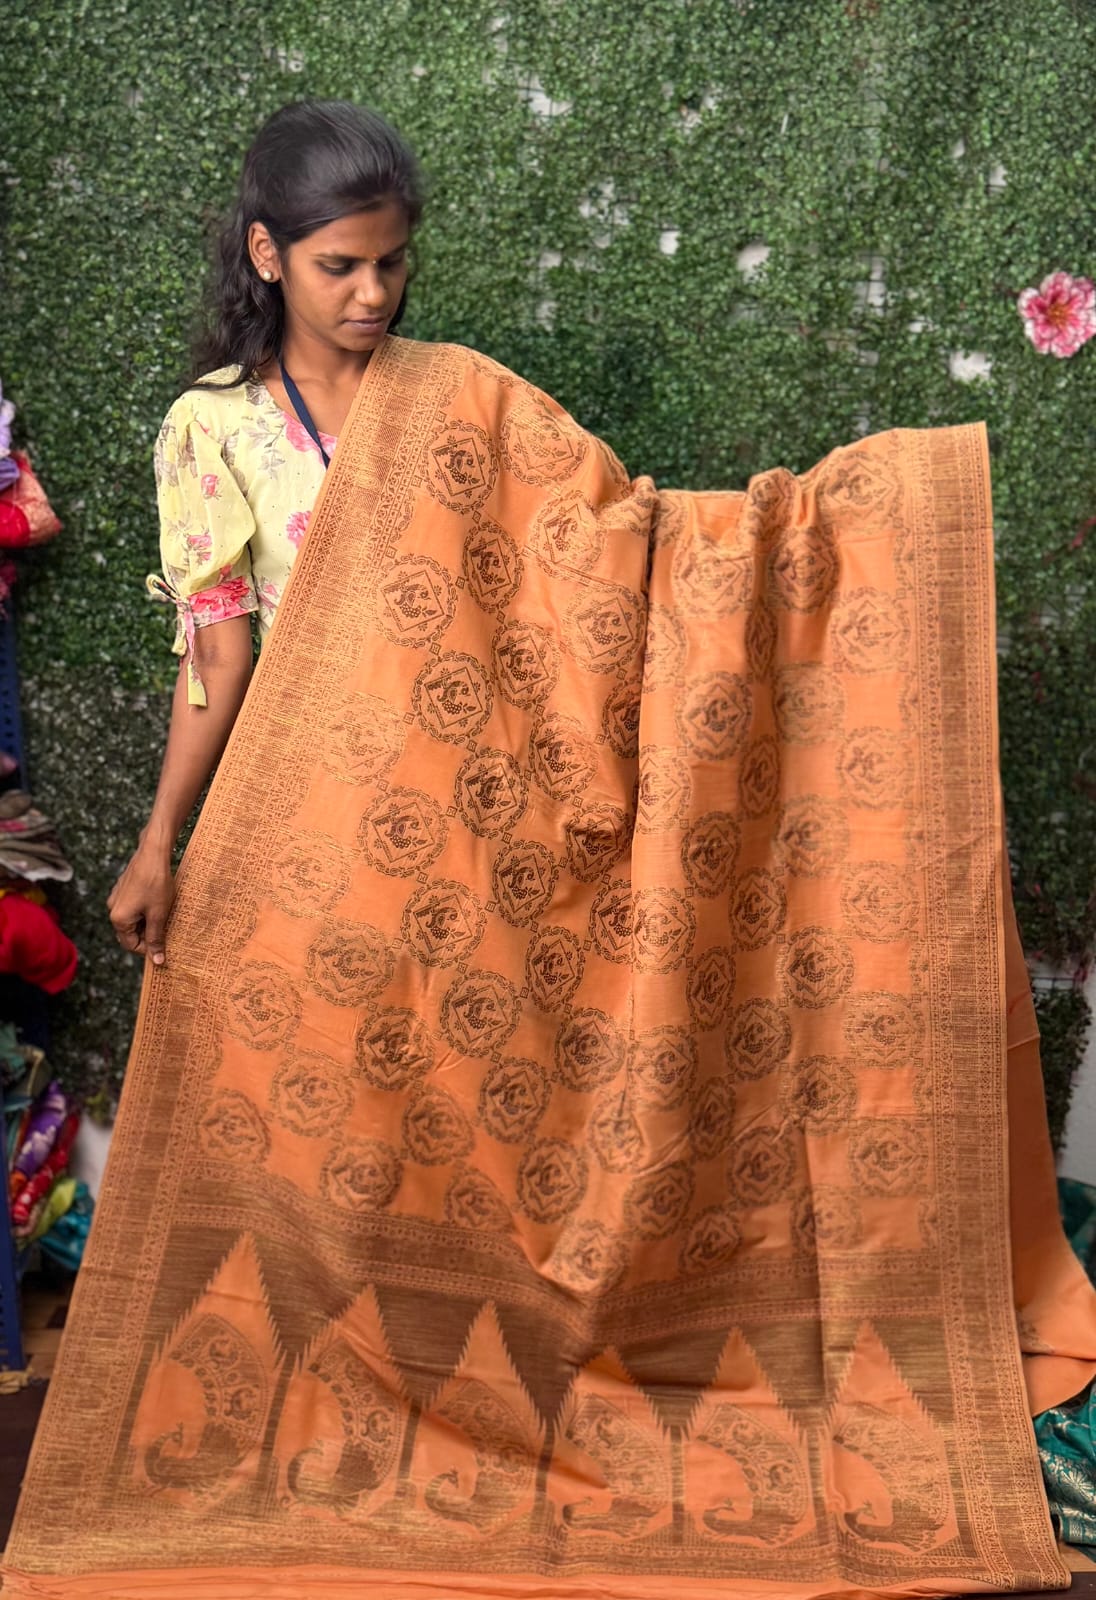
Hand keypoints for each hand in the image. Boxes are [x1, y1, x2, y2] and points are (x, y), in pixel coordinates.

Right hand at [107, 842, 175, 966]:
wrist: (153, 853)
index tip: (165, 946)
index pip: (131, 945)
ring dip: (148, 921)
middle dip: (148, 934)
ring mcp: (117, 898)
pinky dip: (145, 909)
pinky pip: (133, 907)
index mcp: (119, 919)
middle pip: (131, 932)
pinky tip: (159, 902)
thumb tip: (157, 961)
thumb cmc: (156, 884)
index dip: (149, 948)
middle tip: (167, 929)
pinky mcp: (123, 888)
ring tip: (164, 914)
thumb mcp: (158, 915)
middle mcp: (113, 909)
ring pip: (133, 919)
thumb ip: (156, 938)